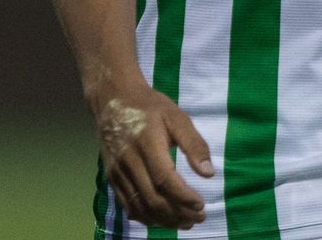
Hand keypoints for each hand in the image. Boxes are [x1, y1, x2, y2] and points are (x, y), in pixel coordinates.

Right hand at [93, 82, 215, 229]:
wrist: (113, 99)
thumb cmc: (150, 106)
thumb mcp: (177, 117)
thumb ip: (194, 144)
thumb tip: (209, 173)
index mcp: (147, 144)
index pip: (164, 180)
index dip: (183, 197)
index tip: (201, 205)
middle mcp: (129, 161)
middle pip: (152, 198)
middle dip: (177, 213)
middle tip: (199, 218)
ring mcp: (117, 172)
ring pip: (139, 206)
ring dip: (163, 220)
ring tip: (184, 222)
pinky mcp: (112, 177)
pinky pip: (127, 204)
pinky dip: (145, 217)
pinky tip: (162, 219)